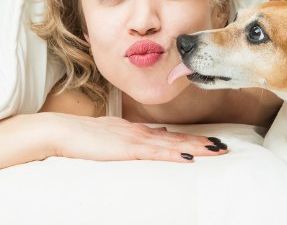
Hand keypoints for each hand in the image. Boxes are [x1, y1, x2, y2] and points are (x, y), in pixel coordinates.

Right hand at [42, 112, 227, 161]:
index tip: (211, 141)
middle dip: (202, 143)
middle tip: (224, 147)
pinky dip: (174, 154)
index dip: (193, 138)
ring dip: (196, 147)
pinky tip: (188, 157)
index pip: (172, 135)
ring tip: (216, 150)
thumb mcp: (114, 135)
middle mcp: (142, 132)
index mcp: (138, 130)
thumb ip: (135, 136)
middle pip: (179, 138)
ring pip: (173, 144)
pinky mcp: (127, 149)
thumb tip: (157, 136)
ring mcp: (136, 139)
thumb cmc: (83, 136)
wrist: (62, 131)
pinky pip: (155, 153)